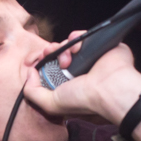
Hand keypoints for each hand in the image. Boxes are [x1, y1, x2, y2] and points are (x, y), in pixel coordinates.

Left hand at [23, 32, 140, 124]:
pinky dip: (76, 38)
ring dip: (62, 48)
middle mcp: (79, 72)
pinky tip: (77, 49)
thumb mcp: (51, 104)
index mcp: (69, 86)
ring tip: (67, 58)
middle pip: (57, 55)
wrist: (110, 89)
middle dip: (49, 53)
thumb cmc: (84, 100)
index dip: (42, 64)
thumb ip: (33, 92)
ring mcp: (90, 58)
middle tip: (48, 54)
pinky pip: (82, 36)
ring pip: (68, 45)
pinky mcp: (99, 46)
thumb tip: (30, 74)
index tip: (38, 63)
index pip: (50, 70)